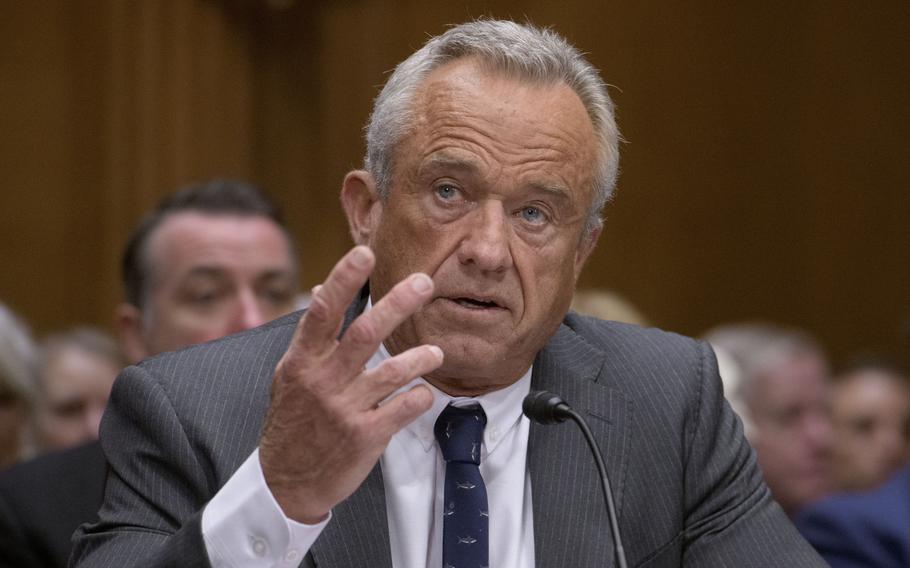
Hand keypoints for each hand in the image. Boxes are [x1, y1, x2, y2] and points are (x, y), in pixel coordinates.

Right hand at [259, 245, 441, 522]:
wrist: (287, 481)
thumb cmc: (292, 421)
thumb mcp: (290, 375)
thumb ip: (310, 336)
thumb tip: (319, 289)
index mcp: (302, 361)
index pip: (323, 312)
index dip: (343, 280)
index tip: (365, 253)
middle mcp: (323, 381)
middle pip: (366, 333)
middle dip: (398, 304)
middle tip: (425, 282)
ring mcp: (345, 409)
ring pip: (391, 371)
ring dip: (419, 358)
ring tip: (437, 352)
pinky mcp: (365, 436)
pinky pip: (403, 408)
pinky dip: (419, 397)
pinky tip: (423, 392)